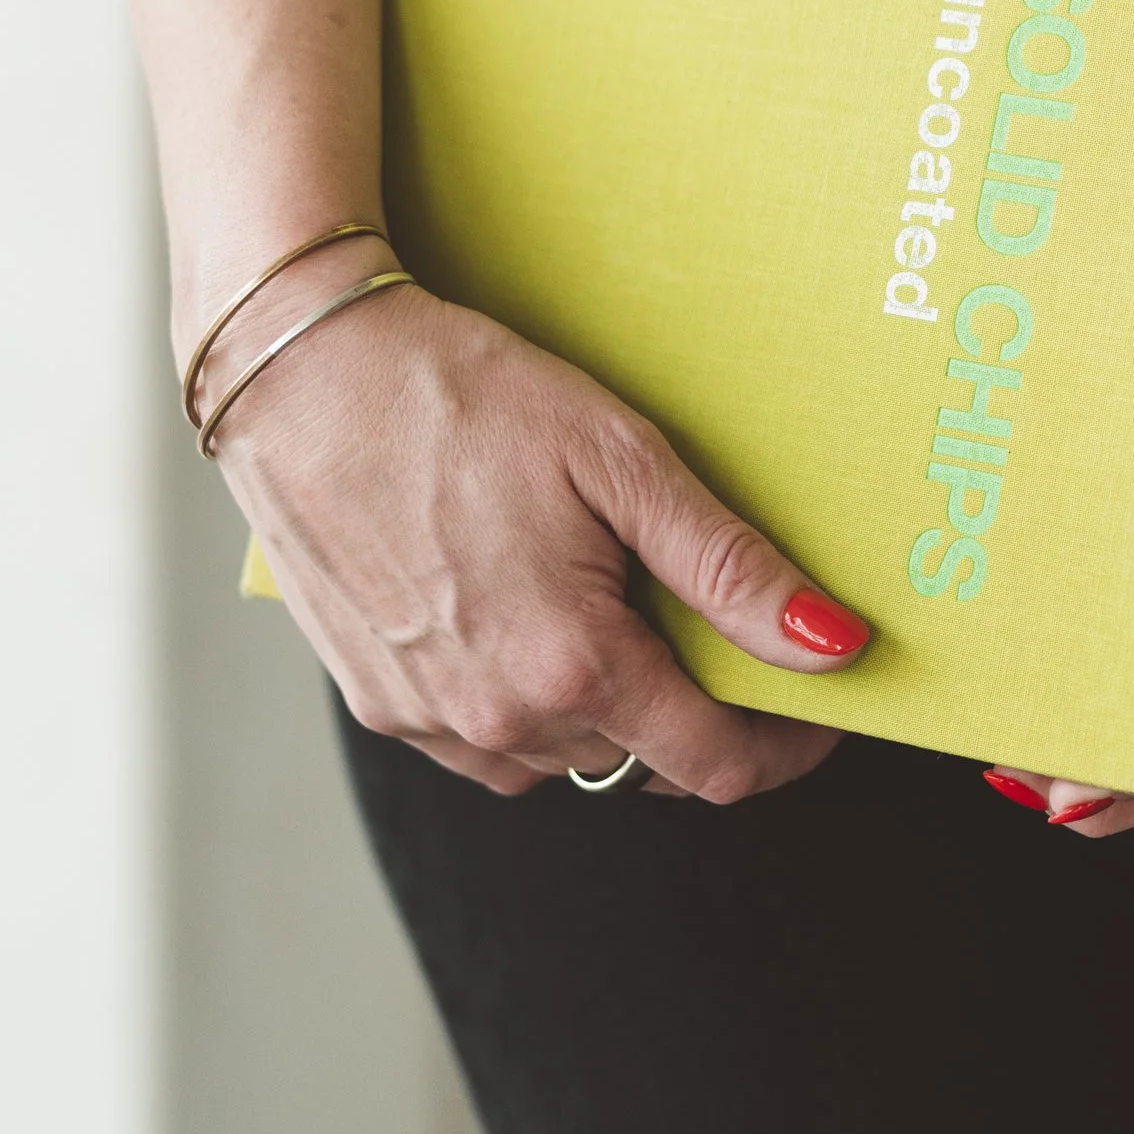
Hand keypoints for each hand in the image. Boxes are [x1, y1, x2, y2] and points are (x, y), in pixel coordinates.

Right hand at [202, 266, 870, 799]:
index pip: (716, 762)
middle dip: (698, 706)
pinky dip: (533, 705)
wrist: (300, 370)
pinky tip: (532, 618)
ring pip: (567, 758)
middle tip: (716, 618)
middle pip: (644, 759)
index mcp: (569, 668)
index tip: (822, 707)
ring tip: (614, 602)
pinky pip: (490, 745)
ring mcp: (426, 721)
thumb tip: (833, 648)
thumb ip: (730, 570)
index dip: (787, 744)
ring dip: (612, 709)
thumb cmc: (459, 396)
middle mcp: (494, 721)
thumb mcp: (621, 461)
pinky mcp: (377, 703)